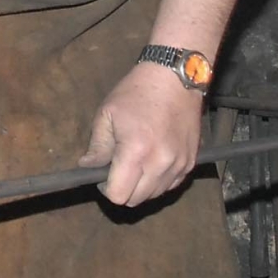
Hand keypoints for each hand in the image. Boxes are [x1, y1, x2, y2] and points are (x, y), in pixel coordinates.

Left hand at [78, 63, 204, 206]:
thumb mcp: (107, 114)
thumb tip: (87, 167)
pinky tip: (153, 160)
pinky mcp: (191, 162)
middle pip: (136, 200)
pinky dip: (159, 180)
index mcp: (136, 151)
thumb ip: (97, 146)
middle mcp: (160, 163)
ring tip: (137, 161)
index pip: (118, 195)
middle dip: (123, 188)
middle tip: (118, 167)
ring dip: (141, 186)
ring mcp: (178, 164)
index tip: (104, 174)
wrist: (175, 77)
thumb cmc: (137, 92)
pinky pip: (171, 185)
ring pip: (154, 195)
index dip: (106, 188)